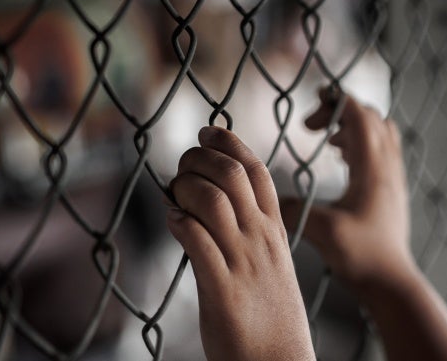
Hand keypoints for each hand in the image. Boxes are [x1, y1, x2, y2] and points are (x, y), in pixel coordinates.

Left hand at [167, 126, 315, 360]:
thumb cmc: (270, 315)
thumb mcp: (270, 265)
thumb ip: (249, 233)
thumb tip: (211, 206)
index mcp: (275, 231)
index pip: (257, 170)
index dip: (229, 143)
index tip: (207, 131)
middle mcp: (262, 240)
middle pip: (232, 175)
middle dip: (200, 158)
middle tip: (182, 164)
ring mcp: (244, 263)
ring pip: (212, 201)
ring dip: (185, 187)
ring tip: (174, 194)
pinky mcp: (222, 290)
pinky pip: (196, 241)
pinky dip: (178, 221)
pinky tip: (172, 220)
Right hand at [281, 88, 412, 292]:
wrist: (390, 281)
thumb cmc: (360, 256)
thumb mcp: (322, 231)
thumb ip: (292, 210)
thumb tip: (265, 196)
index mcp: (372, 169)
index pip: (359, 115)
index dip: (334, 103)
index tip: (308, 115)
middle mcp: (387, 167)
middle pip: (371, 116)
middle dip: (340, 112)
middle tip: (312, 127)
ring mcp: (392, 177)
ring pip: (379, 131)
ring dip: (353, 126)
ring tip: (328, 141)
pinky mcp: (391, 189)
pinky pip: (381, 149)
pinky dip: (361, 143)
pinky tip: (340, 161)